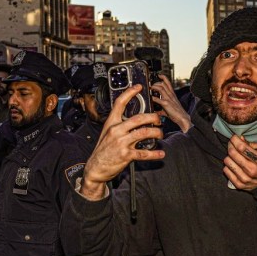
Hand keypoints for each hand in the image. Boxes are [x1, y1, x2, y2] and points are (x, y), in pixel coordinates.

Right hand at [78, 85, 164, 199]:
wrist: (95, 168)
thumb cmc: (103, 150)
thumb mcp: (107, 133)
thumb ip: (119, 125)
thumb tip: (134, 119)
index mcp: (111, 123)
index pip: (119, 103)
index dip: (129, 93)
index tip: (138, 87)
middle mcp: (116, 130)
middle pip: (139, 118)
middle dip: (153, 117)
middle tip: (159, 119)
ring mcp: (121, 143)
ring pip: (144, 133)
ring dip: (157, 132)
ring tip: (160, 134)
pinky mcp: (126, 155)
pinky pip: (144, 153)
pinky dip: (155, 153)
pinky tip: (160, 153)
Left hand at [150, 74, 192, 132]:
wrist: (183, 118)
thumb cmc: (177, 114)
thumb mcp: (169, 109)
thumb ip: (162, 109)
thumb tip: (157, 112)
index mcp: (172, 95)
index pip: (168, 83)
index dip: (163, 77)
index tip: (159, 75)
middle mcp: (171, 95)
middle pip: (163, 84)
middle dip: (155, 83)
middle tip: (151, 85)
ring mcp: (168, 98)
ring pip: (161, 88)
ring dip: (154, 87)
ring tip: (150, 89)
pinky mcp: (166, 104)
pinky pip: (158, 99)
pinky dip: (153, 98)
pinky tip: (150, 99)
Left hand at [222, 137, 256, 189]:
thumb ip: (253, 143)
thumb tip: (240, 138)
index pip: (242, 147)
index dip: (235, 140)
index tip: (234, 137)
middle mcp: (253, 170)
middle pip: (232, 153)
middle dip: (231, 146)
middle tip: (232, 144)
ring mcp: (245, 178)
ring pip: (227, 161)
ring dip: (229, 156)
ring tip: (234, 156)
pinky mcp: (239, 185)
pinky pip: (226, 171)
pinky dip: (228, 166)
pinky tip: (234, 164)